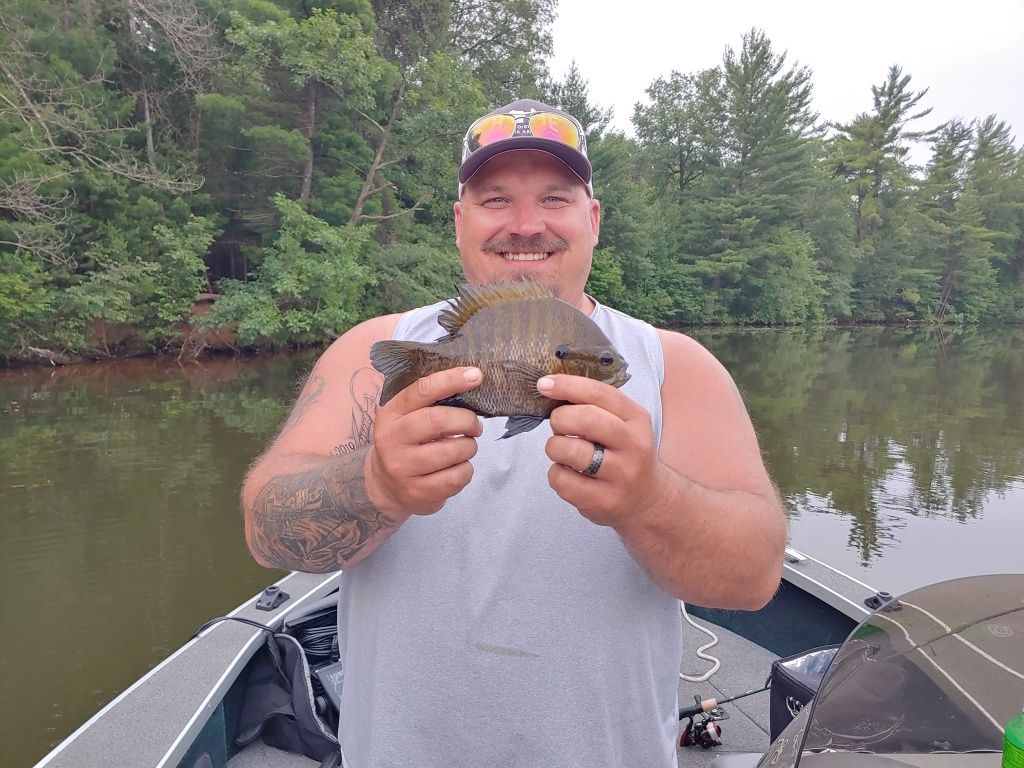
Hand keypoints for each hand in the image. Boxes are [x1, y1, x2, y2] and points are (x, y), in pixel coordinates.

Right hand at [365, 367, 483, 521]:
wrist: (384, 486)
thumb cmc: (406, 443)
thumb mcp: (406, 417)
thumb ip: (430, 402)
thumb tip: (470, 381)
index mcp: (390, 413)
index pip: (422, 390)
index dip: (451, 380)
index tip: (476, 376)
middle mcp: (392, 439)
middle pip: (439, 421)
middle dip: (467, 421)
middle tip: (475, 426)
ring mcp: (403, 468)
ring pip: (453, 451)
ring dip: (469, 448)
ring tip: (464, 448)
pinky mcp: (418, 492)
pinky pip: (457, 477)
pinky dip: (466, 470)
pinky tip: (457, 468)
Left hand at [539, 374, 664, 528]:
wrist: (646, 499)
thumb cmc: (624, 454)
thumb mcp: (623, 423)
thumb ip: (594, 405)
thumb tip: (551, 388)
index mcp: (636, 419)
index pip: (599, 394)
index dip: (567, 386)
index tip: (544, 385)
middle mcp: (633, 445)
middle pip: (585, 419)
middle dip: (559, 418)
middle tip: (558, 426)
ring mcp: (620, 475)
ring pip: (570, 451)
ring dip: (554, 447)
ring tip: (563, 451)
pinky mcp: (604, 501)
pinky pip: (562, 480)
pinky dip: (556, 474)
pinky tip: (569, 474)